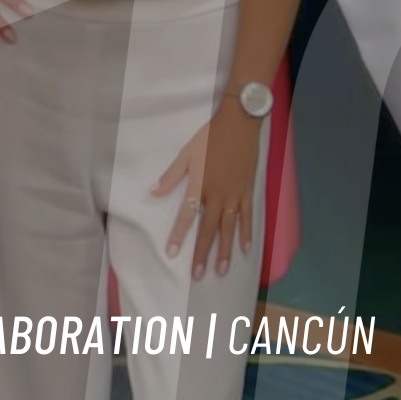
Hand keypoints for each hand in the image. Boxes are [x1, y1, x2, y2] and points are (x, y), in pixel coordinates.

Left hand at [150, 103, 261, 277]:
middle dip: (203, 253)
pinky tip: (244, 249)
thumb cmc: (210, 137)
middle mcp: (217, 195)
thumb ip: (171, 175)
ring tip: (221, 271)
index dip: (179, 234)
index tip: (172, 253)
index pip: (187, 215)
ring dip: (224, 250)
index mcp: (200, 185)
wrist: (239, 124)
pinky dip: (246, 233)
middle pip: (209, 228)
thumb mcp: (187, 153)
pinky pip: (247, 217)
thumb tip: (152, 192)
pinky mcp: (248, 191)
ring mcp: (235, 195)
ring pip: (229, 228)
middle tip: (198, 275)